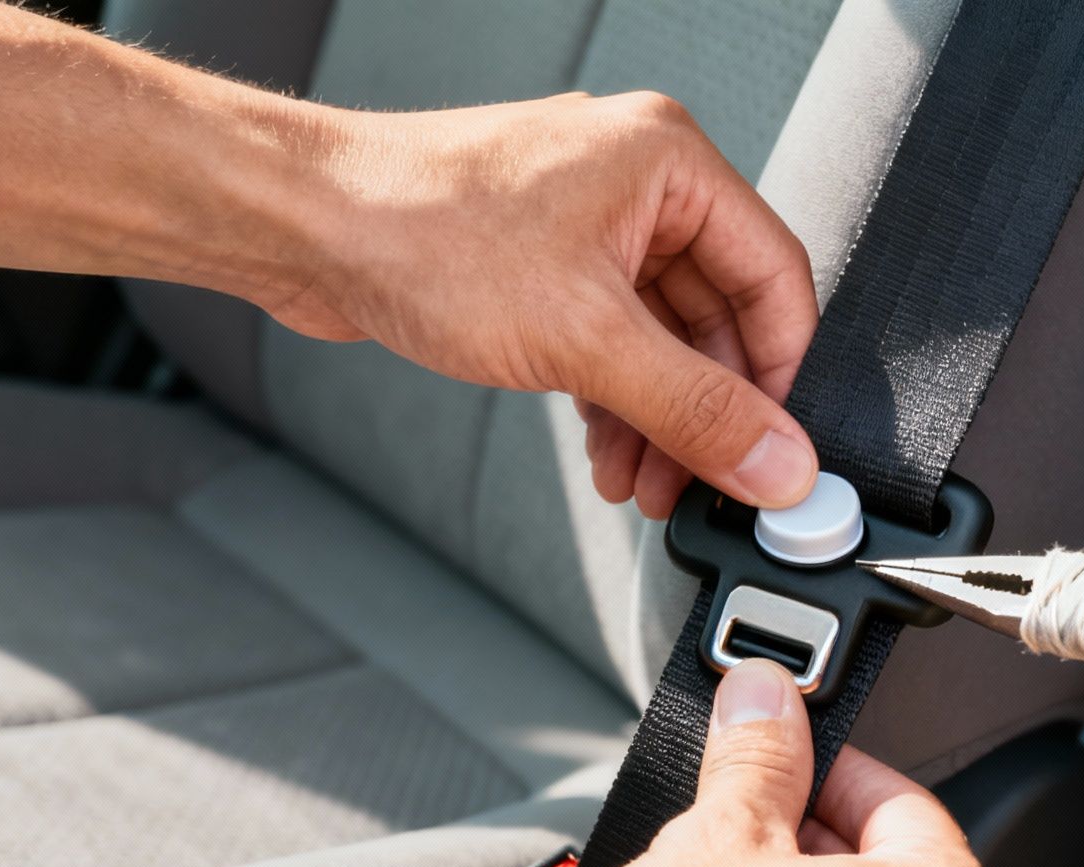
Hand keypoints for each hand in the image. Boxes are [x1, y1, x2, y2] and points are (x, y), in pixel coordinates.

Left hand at [270, 94, 821, 517]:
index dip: (781, 375)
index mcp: (668, 163)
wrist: (302, 228)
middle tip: (703, 485)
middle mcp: (635, 185)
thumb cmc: (419, 230)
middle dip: (706, 413)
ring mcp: (585, 225)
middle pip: (717, 317)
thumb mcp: (584, 339)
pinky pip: (609, 342)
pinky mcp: (540, 266)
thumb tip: (777, 462)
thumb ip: (693, 408)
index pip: (775, 277)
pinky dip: (614, 402)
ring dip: (657, 420)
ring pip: (659, 340)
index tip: (776, 450)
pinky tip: (607, 456)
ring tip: (644, 486)